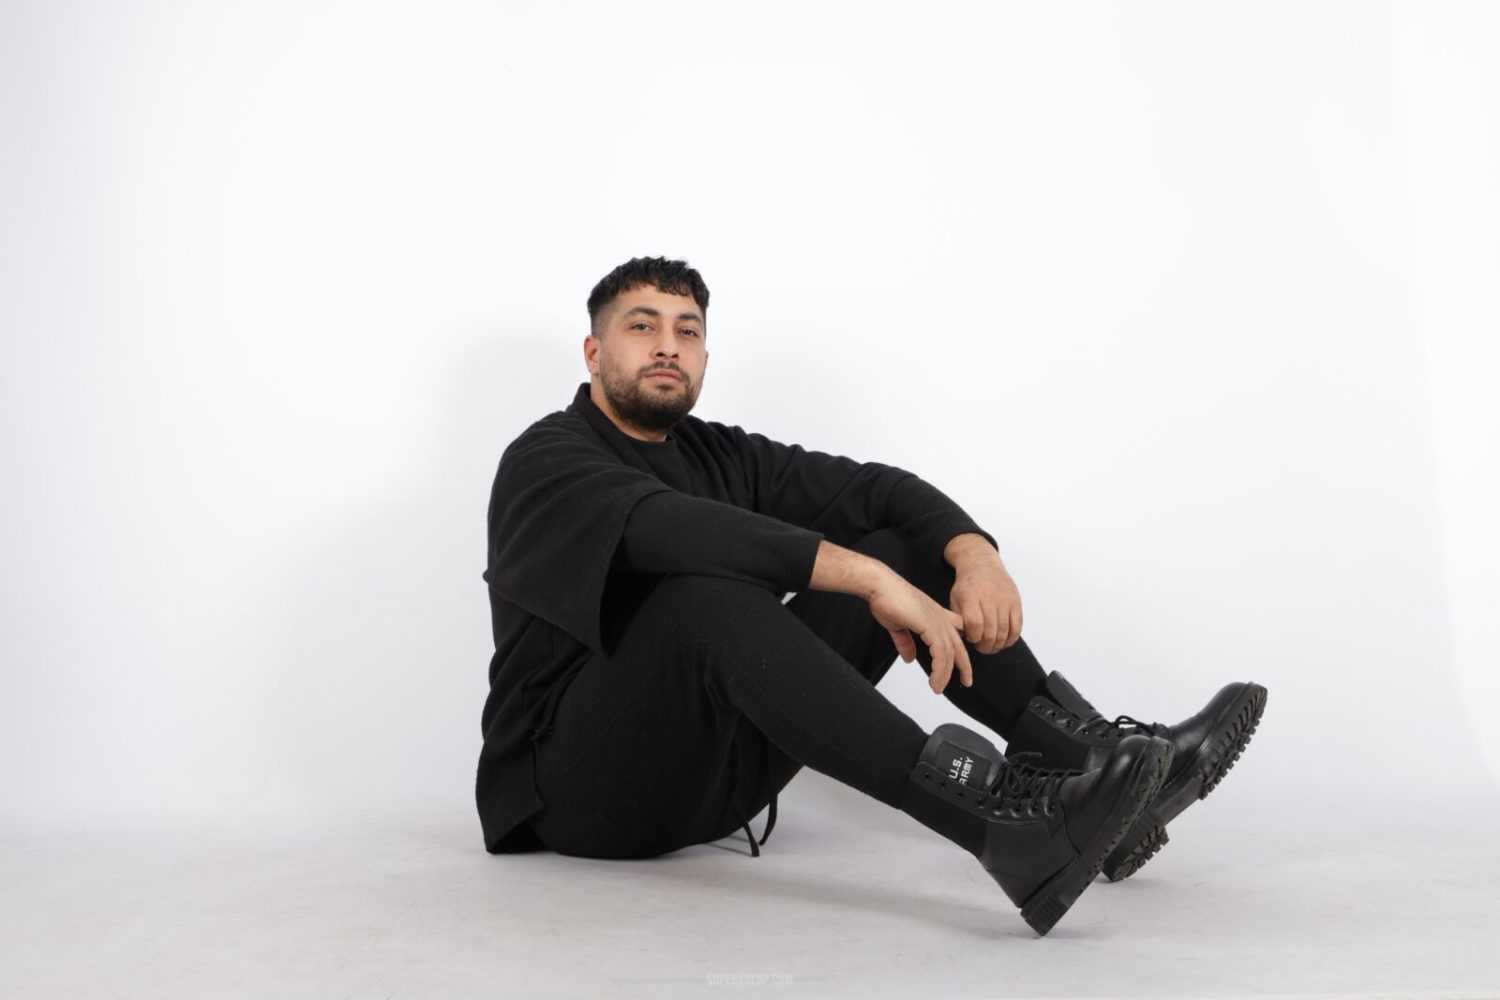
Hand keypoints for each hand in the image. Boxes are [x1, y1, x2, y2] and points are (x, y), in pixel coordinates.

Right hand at [865, 568, 972, 693]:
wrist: (880, 586)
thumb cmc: (886, 600)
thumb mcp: (897, 625)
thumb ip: (905, 642)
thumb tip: (909, 659)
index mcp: (935, 615)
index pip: (955, 636)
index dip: (959, 652)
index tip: (961, 667)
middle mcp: (941, 618)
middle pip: (958, 646)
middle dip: (964, 665)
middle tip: (966, 682)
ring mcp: (937, 622)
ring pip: (949, 654)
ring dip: (945, 674)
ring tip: (937, 688)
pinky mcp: (931, 626)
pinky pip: (941, 653)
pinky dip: (939, 670)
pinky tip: (934, 680)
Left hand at [948, 555, 1022, 653]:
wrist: (982, 564)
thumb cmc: (967, 586)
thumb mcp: (955, 598)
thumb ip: (958, 618)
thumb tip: (963, 639)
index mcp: (971, 597)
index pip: (975, 624)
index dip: (974, 637)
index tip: (971, 638)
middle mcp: (989, 598)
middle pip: (991, 631)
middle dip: (985, 645)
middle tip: (982, 648)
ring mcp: (1005, 600)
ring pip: (1004, 631)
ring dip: (998, 645)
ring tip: (992, 647)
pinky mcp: (1016, 602)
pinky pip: (1017, 626)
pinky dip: (1011, 638)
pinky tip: (1004, 642)